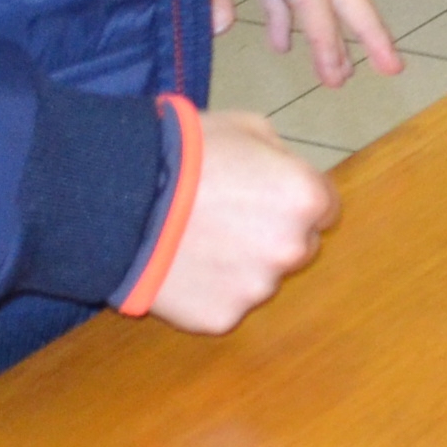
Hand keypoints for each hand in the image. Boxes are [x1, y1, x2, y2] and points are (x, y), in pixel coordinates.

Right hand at [145, 108, 338, 334]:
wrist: (121, 199)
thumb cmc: (185, 153)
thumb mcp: (246, 128)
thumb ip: (280, 157)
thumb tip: (284, 174)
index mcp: (306, 199)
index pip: (325, 209)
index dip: (294, 202)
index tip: (266, 198)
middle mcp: (292, 249)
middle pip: (298, 248)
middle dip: (272, 236)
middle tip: (227, 220)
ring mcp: (257, 289)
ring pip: (261, 279)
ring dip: (240, 266)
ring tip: (196, 242)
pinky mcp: (222, 318)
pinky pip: (225, 305)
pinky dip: (208, 292)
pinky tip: (182, 267)